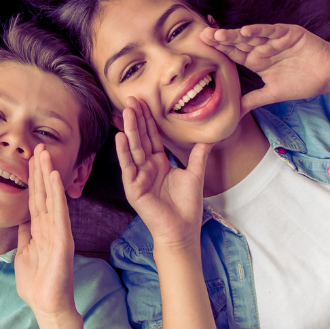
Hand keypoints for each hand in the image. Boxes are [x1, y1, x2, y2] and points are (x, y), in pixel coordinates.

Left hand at [15, 145, 77, 322]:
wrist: (47, 306)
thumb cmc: (36, 283)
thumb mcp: (23, 253)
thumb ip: (24, 235)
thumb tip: (21, 221)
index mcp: (40, 229)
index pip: (34, 198)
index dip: (32, 178)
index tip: (30, 158)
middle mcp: (50, 226)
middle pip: (43, 192)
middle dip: (39, 169)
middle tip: (38, 146)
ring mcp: (58, 231)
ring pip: (51, 197)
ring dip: (47, 174)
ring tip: (44, 153)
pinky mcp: (63, 239)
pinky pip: (59, 212)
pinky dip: (56, 193)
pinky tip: (54, 177)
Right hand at [115, 97, 210, 250]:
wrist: (182, 230)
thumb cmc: (187, 206)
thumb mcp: (195, 175)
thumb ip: (198, 155)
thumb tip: (208, 138)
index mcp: (158, 163)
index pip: (152, 136)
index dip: (148, 120)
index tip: (144, 101)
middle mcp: (146, 167)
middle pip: (141, 138)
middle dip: (136, 118)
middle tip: (131, 98)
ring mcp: (138, 176)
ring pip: (134, 148)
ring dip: (129, 129)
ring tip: (127, 111)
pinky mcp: (133, 187)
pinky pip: (128, 166)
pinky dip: (123, 152)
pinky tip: (120, 137)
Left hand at [203, 24, 329, 112]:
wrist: (329, 74)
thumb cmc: (302, 82)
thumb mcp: (273, 94)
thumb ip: (253, 100)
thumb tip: (235, 115)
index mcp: (256, 60)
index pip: (233, 54)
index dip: (219, 50)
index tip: (201, 48)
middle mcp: (262, 48)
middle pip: (238, 42)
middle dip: (221, 39)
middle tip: (203, 36)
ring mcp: (274, 39)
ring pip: (252, 36)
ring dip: (236, 34)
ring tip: (219, 34)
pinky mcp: (289, 34)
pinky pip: (272, 31)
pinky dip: (261, 31)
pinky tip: (247, 31)